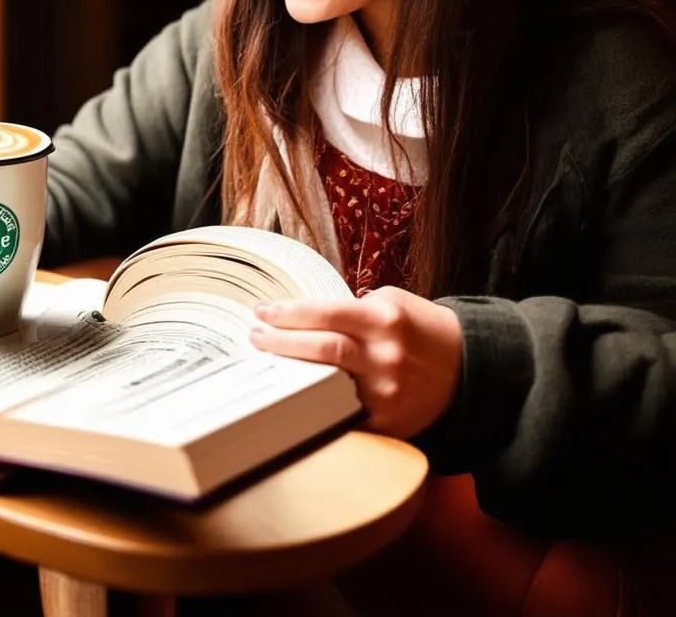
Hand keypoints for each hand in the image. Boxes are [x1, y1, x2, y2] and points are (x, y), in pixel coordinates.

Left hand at [250, 286, 462, 438]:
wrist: (471, 368)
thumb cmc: (423, 329)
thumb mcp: (392, 302)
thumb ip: (351, 310)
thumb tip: (303, 319)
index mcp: (385, 321)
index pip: (326, 314)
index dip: (289, 314)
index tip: (262, 312)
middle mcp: (385, 357)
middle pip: (321, 348)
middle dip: (280, 342)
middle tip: (254, 336)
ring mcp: (387, 394)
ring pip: (326, 383)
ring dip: (291, 373)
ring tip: (267, 362)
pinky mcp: (388, 423)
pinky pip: (343, 412)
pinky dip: (317, 403)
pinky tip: (295, 396)